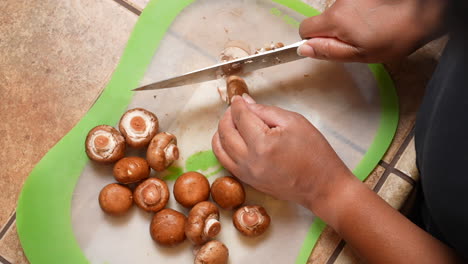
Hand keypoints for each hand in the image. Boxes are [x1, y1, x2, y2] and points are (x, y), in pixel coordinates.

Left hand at [211, 94, 353, 210]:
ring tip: (233, 122)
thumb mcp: (294, 122)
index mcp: (262, 144)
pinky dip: (224, 147)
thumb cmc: (314, 153)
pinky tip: (233, 138)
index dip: (238, 104)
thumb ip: (265, 111)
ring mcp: (246, 173)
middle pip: (225, 131)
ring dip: (222, 131)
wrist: (322, 186)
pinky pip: (225, 161)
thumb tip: (245, 102)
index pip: (240, 117)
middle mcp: (249, 161)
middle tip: (236, 108)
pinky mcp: (247, 181)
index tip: (239, 98)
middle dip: (227, 116)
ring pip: (219, 147)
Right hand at [298, 0, 446, 61]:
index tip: (329, 47)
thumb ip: (329, 51)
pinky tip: (377, 19)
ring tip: (372, 29)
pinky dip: (361, 13)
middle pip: (323, 20)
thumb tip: (304, 49)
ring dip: (350, 22)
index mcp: (335, 20)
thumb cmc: (394, 37)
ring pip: (339, 12)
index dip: (313, 41)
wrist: (425, 11)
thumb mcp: (360, 54)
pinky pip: (352, 5)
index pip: (305, 28)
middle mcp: (339, 2)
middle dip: (334, 32)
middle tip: (357, 42)